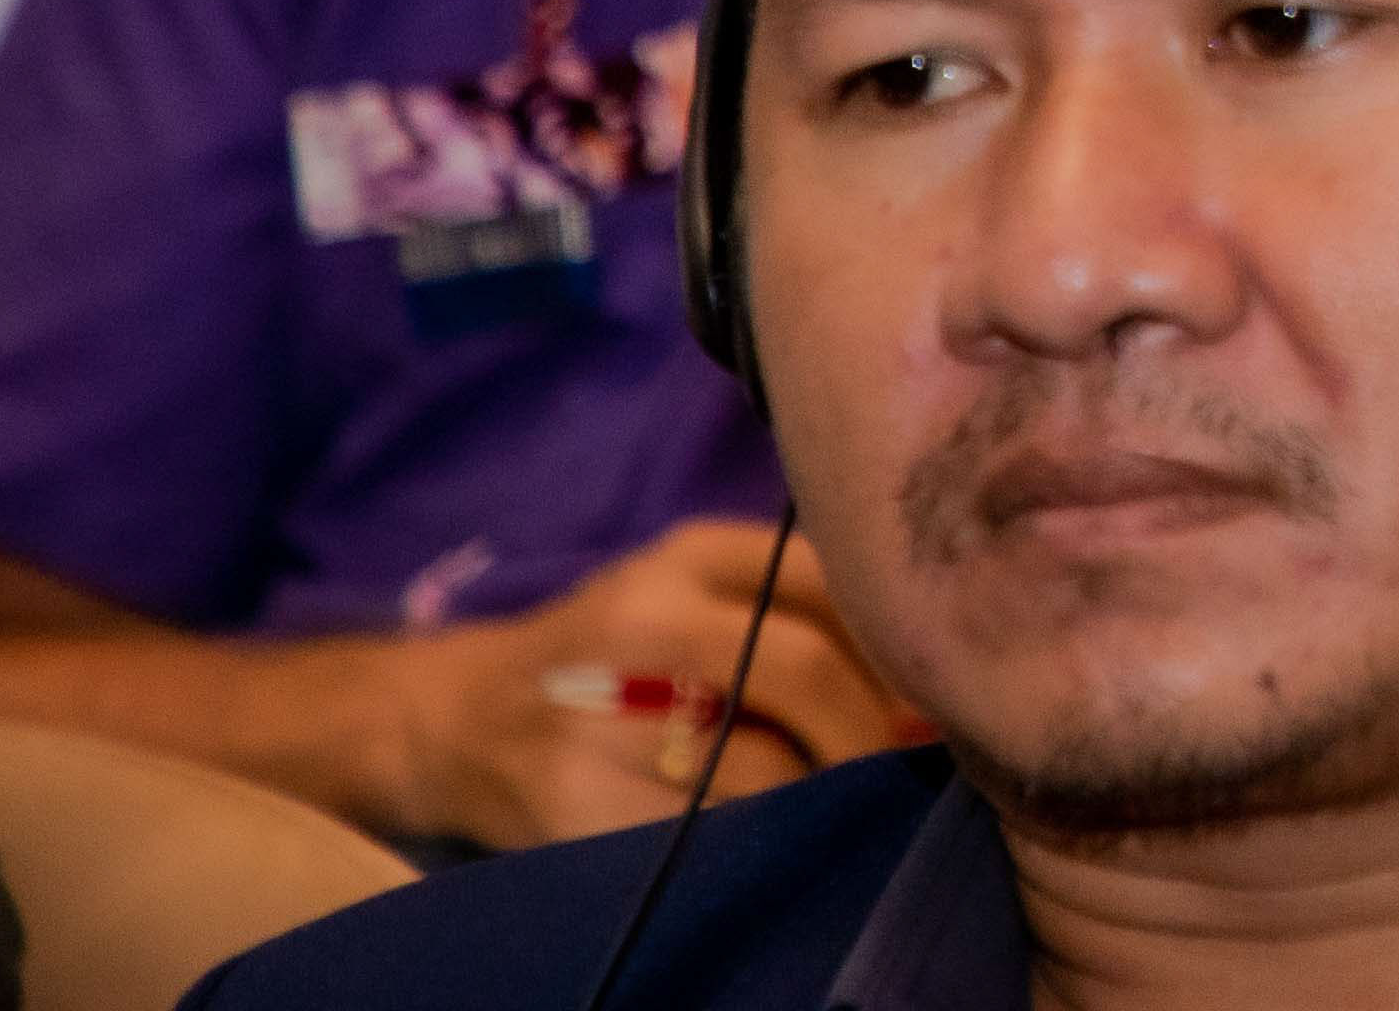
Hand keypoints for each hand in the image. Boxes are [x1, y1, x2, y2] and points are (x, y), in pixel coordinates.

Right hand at [398, 516, 908, 856]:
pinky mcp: (573, 807)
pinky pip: (704, 834)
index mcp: (685, 558)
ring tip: (840, 804)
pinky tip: (769, 838)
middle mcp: (640, 622)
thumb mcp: (696, 585)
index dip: (898, 653)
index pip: (829, 588)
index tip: (938, 701)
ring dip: (821, 795)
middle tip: (900, 769)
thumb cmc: (613, 649)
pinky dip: (754, 842)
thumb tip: (923, 690)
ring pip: (763, 766)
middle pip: (803, 670)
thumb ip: (805, 603)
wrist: (460, 719)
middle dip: (869, 731)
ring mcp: (601, 717)